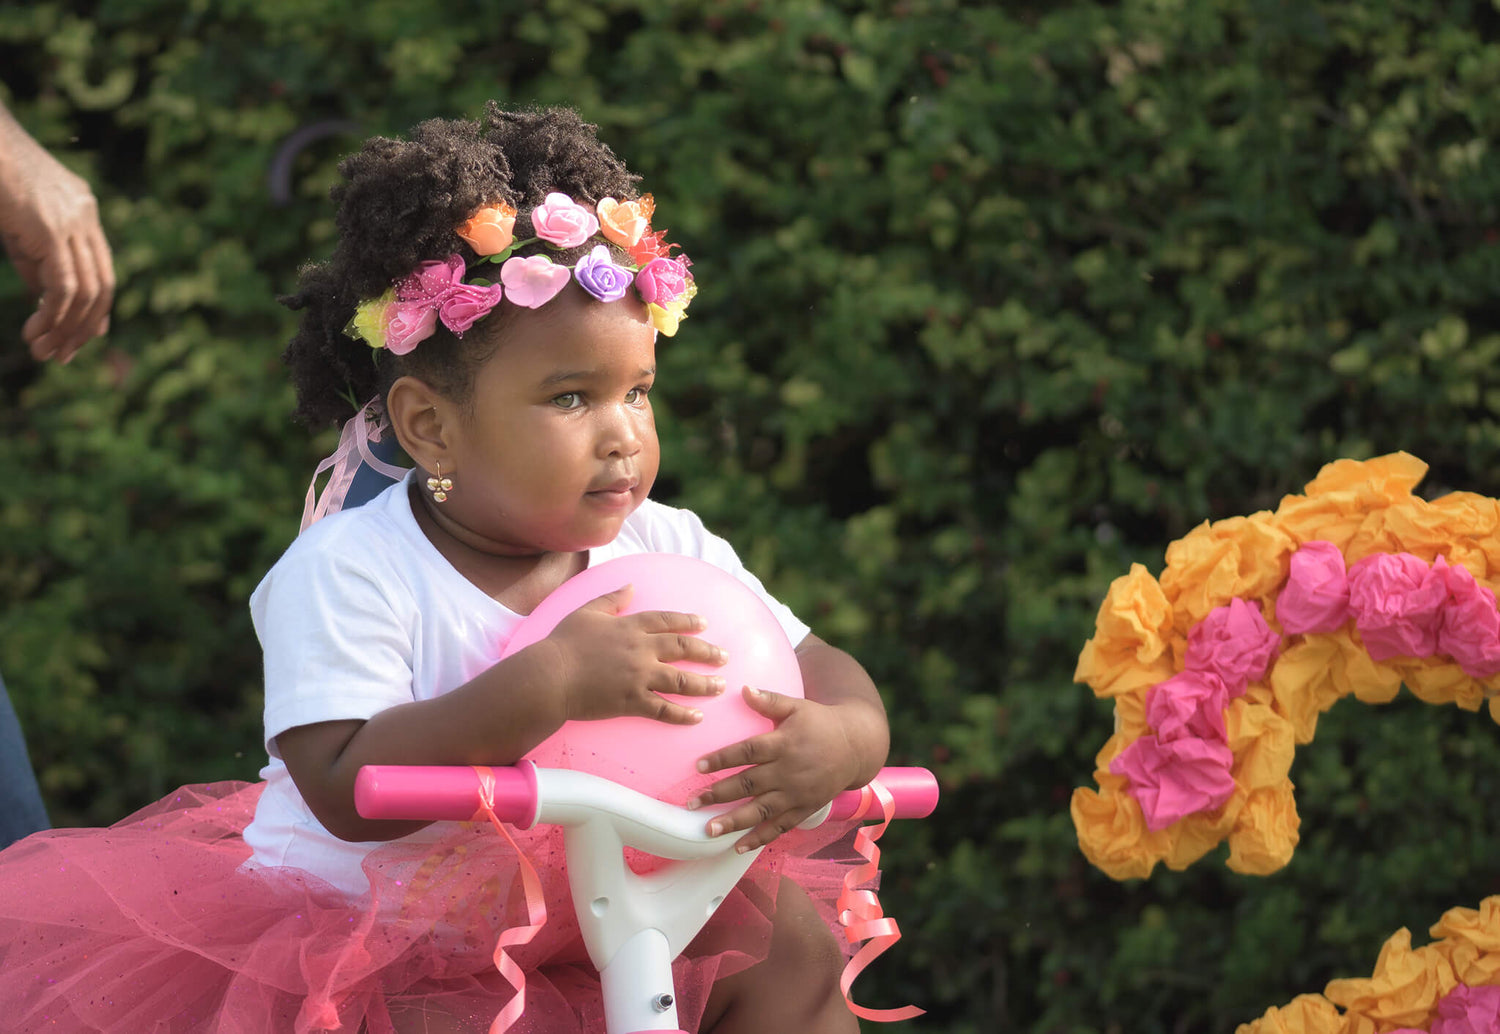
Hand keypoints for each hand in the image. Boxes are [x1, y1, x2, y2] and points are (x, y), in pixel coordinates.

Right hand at [0, 113, 114, 362]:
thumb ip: (37, 260)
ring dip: (67, 328)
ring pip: (87, 291)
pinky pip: (65, 286)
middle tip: (62, 355)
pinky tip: (36, 331)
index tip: (83, 338)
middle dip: (84, 327)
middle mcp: (85, 214)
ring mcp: (72, 221)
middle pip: (103, 286)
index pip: (103, 270)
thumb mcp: (19, 224)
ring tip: (44, 350)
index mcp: (83, 209)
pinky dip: (54, 315)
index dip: (96, 309)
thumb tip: (49, 302)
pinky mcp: (51, 229)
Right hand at [545, 584, 727, 724]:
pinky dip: (683, 715)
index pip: (667, 621)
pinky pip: (664, 709)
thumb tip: (630, 586)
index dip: (687, 621)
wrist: (549, 677)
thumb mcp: (586, 612)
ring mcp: (639, 677)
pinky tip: (697, 717)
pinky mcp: (632, 702)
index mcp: (630, 626)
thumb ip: (611, 599)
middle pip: (682, 648)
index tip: (704, 624)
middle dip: (707, 652)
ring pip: (681, 680)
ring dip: (704, 684)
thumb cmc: (562, 644)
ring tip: (720, 686)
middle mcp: (640, 650)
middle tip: (724, 657)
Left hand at [689, 686, 862, 851]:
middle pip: (749, 784)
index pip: (748, 752)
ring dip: (733, 822)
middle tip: (692, 803)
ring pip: (761, 811)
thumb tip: (742, 688)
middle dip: (719, 794)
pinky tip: (738, 847)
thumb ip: (769, 700)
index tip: (699, 766)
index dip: (723, 759)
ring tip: (709, 830)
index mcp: (784, 744)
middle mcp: (789, 771)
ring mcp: (797, 794)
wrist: (855, 747)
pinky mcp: (804, 809)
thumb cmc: (821, 723)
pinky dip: (759, 839)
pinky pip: (779, 827)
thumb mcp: (797, 706)